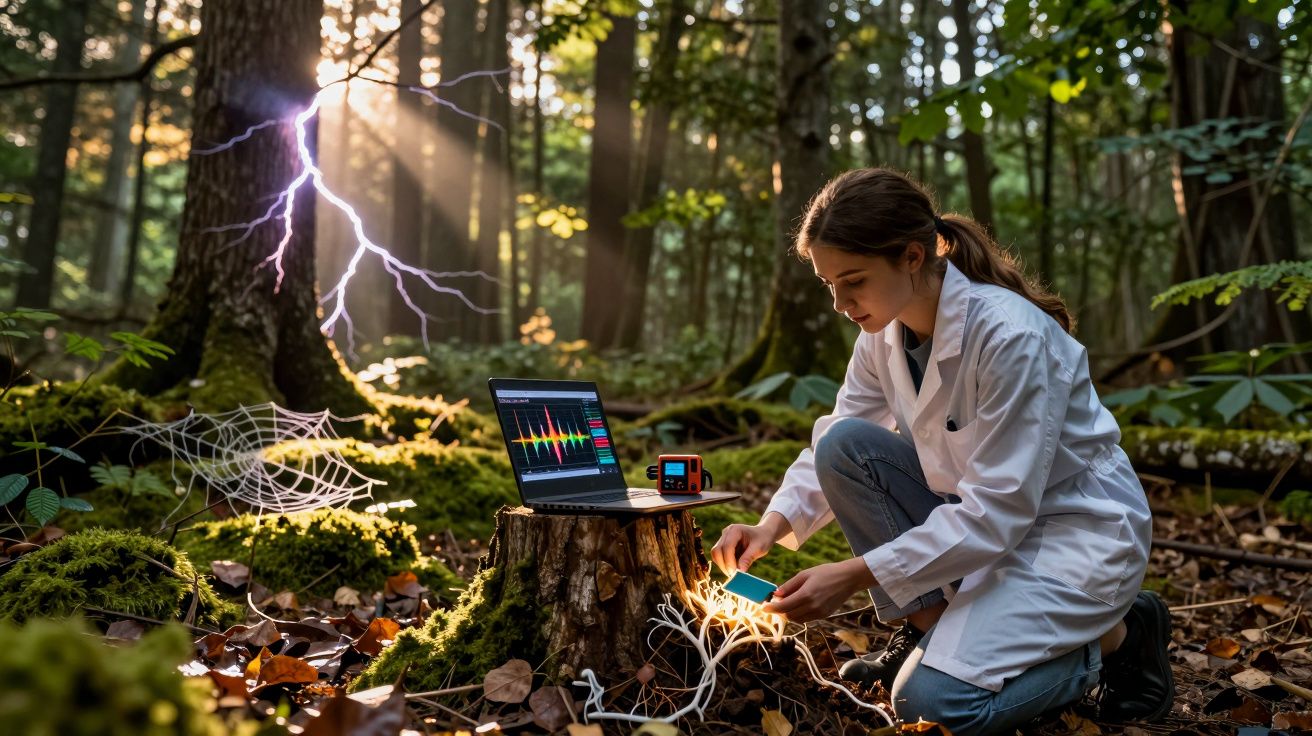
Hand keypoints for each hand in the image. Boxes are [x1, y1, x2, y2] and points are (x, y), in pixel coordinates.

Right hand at [710, 522, 776, 575]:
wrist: (762, 534)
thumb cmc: (762, 539)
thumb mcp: (759, 548)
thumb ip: (748, 559)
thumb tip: (739, 571)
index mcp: (735, 530)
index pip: (726, 547)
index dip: (729, 561)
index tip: (735, 573)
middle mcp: (726, 533)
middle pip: (717, 551)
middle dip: (723, 565)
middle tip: (733, 576)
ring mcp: (723, 539)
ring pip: (716, 555)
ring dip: (722, 566)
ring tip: (734, 573)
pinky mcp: (723, 545)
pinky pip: (718, 557)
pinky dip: (724, 564)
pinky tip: (733, 568)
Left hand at [760, 558, 874, 622]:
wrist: (848, 579)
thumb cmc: (826, 572)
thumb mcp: (805, 574)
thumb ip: (789, 586)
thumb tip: (775, 594)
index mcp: (806, 594)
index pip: (783, 607)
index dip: (771, 608)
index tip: (763, 607)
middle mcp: (813, 606)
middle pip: (788, 615)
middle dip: (779, 611)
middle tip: (776, 602)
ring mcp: (819, 613)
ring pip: (797, 619)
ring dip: (789, 613)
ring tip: (787, 602)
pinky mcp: (824, 616)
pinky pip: (806, 619)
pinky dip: (799, 614)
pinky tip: (799, 604)